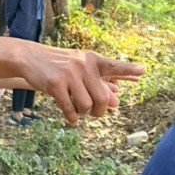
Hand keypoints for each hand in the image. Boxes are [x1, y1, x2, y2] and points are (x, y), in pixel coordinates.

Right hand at [18, 46, 145, 124]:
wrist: (30, 57)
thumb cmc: (59, 66)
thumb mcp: (80, 71)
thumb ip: (99, 85)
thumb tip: (116, 103)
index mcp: (92, 60)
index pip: (114, 66)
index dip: (129, 70)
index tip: (144, 71)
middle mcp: (83, 65)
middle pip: (101, 98)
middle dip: (98, 111)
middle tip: (93, 113)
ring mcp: (69, 74)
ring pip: (86, 105)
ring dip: (82, 113)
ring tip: (76, 109)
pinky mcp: (56, 84)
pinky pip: (70, 109)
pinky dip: (72, 117)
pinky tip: (70, 117)